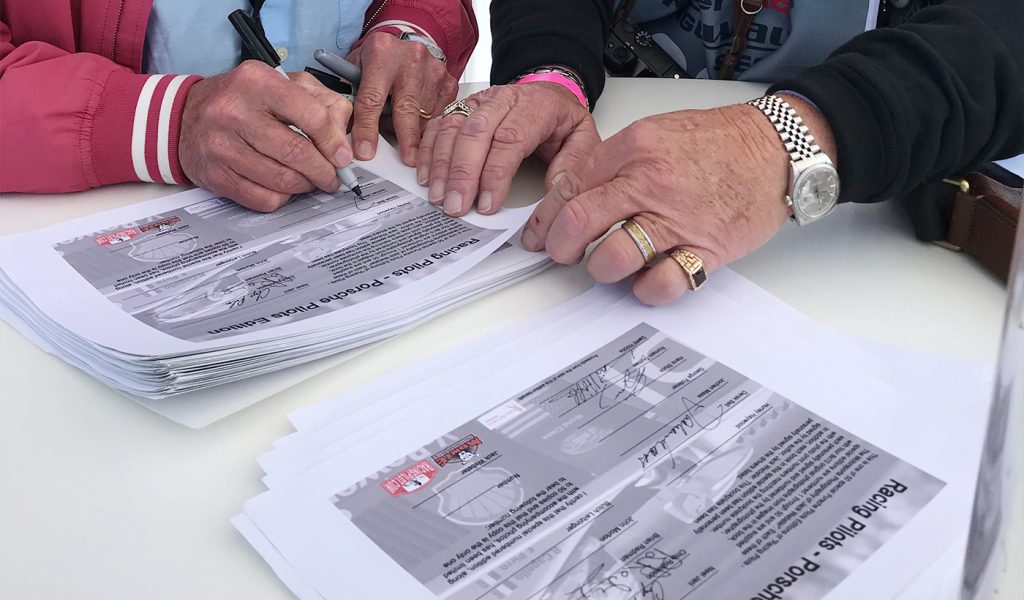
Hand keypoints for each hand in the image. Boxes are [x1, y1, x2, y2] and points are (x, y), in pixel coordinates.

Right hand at [179, 61, 353, 211]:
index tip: (343, 156)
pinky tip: (285, 187)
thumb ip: (319, 101)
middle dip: (324, 171)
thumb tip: (344, 137)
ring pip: (282, 180)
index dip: (334, 142)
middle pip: (297, 153)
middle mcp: (234, 111)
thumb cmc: (240, 101)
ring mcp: (221, 145)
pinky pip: (263, 198)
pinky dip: (282, 197)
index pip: (311, 115)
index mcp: (256, 81)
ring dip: (306, 186)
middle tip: (333, 176)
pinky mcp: (216, 175)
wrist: (183, 117)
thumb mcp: (279, 84)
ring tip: (311, 181)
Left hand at [347, 32, 456, 164]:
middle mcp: (410, 59)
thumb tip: (347, 132)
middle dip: (406, 138)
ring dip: (416, 134)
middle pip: (407, 108)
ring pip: (426, 115)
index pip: (372, 98)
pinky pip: (441, 114)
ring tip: (409, 144)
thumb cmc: (381, 58)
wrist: (409, 39)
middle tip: (406, 160)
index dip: (367, 128)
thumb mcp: (358, 66)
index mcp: (381, 53)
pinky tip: (422, 130)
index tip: (365, 151)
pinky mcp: (448, 82)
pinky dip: (431, 127)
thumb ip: (352, 95)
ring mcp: (433, 70)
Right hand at [416, 82, 599, 215]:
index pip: (510, 139)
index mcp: (536, 105)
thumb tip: (555, 192)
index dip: (494, 174)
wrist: (550, 92)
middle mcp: (503, 99)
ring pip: (453, 127)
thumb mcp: (583, 138)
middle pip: (475, 132)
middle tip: (456, 206)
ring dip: (441, 165)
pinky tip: (424, 175)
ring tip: (438, 197)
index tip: (487, 204)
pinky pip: (439, 125)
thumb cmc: (562, 119)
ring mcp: (479, 101)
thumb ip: (573, 165)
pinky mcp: (462, 107)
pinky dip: (427, 150)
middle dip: (462, 174)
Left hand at [520, 98, 837, 304]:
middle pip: (581, 222)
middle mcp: (652, 183)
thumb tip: (570, 193)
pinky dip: (646, 289)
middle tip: (562, 253)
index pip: (570, 188)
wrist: (777, 149)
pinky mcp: (706, 249)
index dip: (545, 218)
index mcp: (635, 149)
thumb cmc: (717, 142)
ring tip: (607, 263)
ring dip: (600, 268)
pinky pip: (662, 283)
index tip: (539, 234)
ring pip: (614, 257)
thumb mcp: (655, 132)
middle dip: (560, 246)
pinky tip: (645, 279)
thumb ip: (612, 161)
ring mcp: (679, 219)